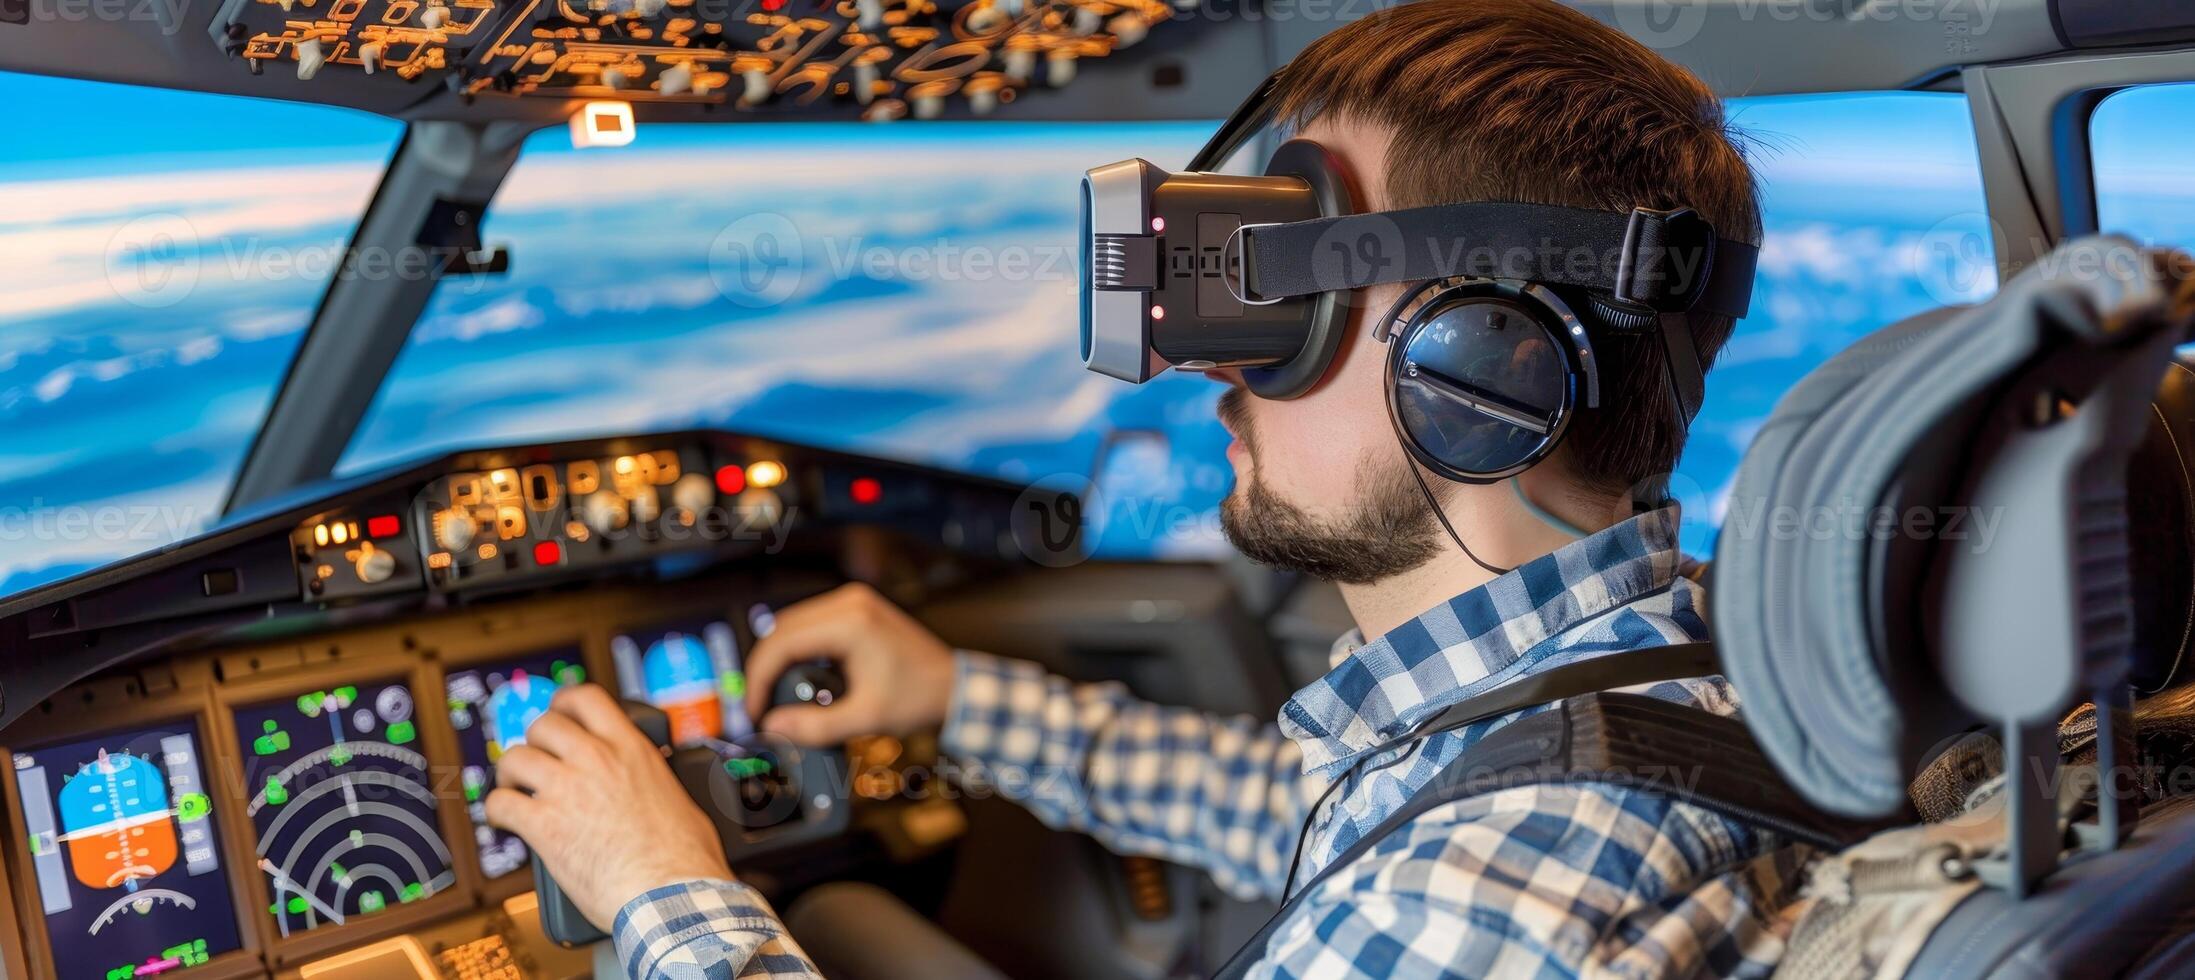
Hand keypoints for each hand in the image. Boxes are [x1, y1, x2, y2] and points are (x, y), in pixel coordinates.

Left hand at [486, 684, 732, 929]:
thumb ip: (654, 784)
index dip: (564, 703)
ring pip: (514, 758)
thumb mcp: (680, 799)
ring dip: (510, 774)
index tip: (559, 714)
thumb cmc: (685, 858)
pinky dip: (496, 812)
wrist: (670, 894)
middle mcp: (595, 760)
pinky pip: (500, 804)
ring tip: (515, 789)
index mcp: (631, 749)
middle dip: (535, 741)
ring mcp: (566, 790)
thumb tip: (655, 791)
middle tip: (537, 760)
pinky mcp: (544, 825)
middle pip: (543, 724)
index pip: (585, 699)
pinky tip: (504, 821)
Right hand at [743, 582, 956, 744]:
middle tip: (759, 705)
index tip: (754, 709)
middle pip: (781, 629)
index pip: (782, 643)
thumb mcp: (866, 718)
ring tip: (774, 696)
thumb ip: (815, 726)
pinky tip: (798, 679)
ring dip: (779, 659)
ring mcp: (853, 602)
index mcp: (850, 622)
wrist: (955, 687)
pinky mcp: (856, 610)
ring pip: (793, 626)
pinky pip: (811, 626)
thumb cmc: (920, 698)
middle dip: (764, 668)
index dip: (760, 678)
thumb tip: (772, 726)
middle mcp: (849, 602)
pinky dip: (798, 651)